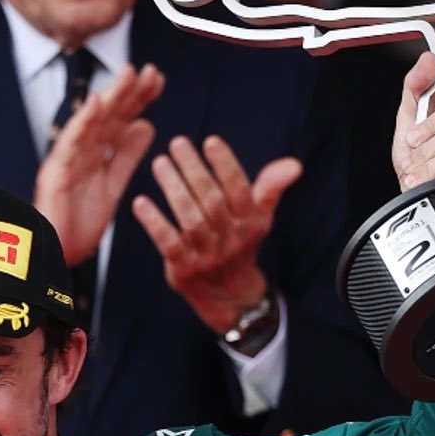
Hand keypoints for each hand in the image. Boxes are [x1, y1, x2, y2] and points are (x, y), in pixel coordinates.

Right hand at [34, 62, 164, 267]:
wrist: (53, 256)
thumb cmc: (76, 226)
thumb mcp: (112, 187)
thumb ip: (126, 157)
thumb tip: (146, 126)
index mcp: (94, 155)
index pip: (118, 120)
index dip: (137, 99)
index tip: (158, 81)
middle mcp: (80, 152)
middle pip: (107, 115)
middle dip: (129, 92)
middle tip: (151, 71)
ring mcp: (66, 161)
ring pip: (90, 123)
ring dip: (109, 97)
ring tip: (129, 74)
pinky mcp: (55, 174)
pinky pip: (69, 145)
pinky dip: (81, 123)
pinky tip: (95, 103)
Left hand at [131, 134, 301, 333]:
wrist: (227, 294)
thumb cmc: (239, 243)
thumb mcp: (259, 217)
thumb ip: (270, 188)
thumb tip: (294, 165)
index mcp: (250, 223)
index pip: (239, 190)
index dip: (226, 166)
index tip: (210, 142)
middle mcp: (231, 239)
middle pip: (212, 201)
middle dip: (194, 170)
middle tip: (177, 144)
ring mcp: (207, 256)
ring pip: (190, 220)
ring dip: (174, 190)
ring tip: (160, 163)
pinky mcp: (184, 269)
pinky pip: (168, 243)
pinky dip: (154, 223)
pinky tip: (140, 203)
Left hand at [394, 53, 434, 190]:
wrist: (415, 206)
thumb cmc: (416, 168)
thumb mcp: (407, 124)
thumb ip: (414, 89)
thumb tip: (428, 58)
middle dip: (427, 128)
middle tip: (414, 144)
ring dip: (423, 155)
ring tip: (415, 169)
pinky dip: (429, 169)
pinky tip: (421, 179)